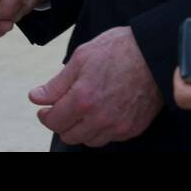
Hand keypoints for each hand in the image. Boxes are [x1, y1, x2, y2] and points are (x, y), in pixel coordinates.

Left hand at [29, 26, 161, 146]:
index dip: (45, 115)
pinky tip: (103, 112)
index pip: (53, 122)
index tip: (45, 108)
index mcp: (83, 100)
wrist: (154, 53)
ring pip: (89, 141)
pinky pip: (110, 138)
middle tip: (64, 107)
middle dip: (62, 122)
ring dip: (81, 128)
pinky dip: (102, 129)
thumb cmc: (118, 49)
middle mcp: (99, 119)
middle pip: (69, 136)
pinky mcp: (132, 129)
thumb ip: (56, 83)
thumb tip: (36, 97)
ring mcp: (118, 126)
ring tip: (85, 109)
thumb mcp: (81, 57)